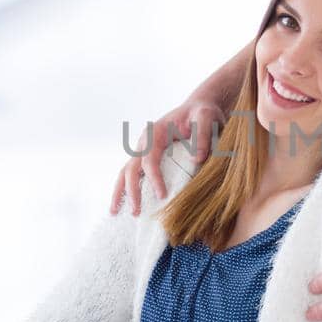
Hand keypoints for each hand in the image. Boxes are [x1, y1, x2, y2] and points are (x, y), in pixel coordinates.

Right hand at [110, 98, 225, 215]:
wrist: (199, 109)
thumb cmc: (202, 113)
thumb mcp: (206, 118)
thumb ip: (202, 135)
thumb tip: (198, 159)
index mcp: (155, 133)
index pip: (149, 160)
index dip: (154, 178)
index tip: (162, 196)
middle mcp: (145, 142)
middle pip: (131, 169)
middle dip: (131, 191)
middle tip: (136, 212)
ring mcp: (144, 151)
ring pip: (126, 173)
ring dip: (121, 193)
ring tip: (116, 212)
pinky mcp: (149, 158)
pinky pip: (134, 175)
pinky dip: (127, 190)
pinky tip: (124, 205)